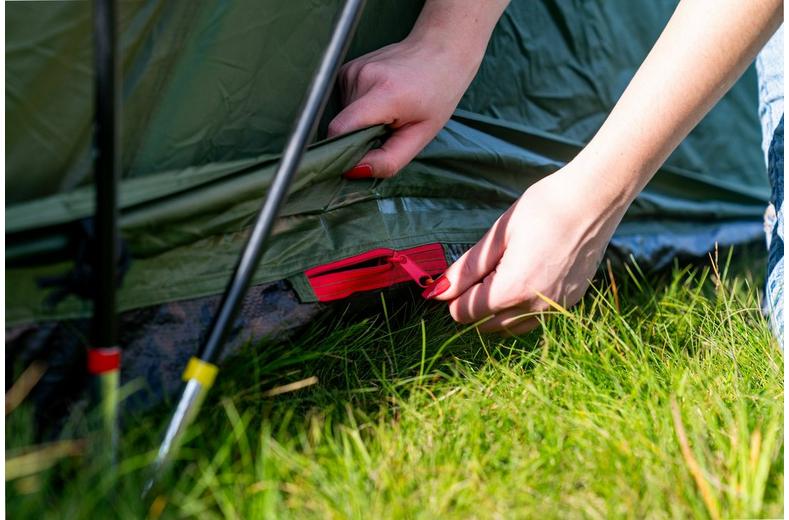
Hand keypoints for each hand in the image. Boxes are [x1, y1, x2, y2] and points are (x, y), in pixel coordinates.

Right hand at [327, 33, 486, 178]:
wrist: (442, 50)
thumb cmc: (437, 95)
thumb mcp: (422, 135)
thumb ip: (388, 160)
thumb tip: (353, 172)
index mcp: (384, 93)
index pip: (341, 129)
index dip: (343, 150)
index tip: (359, 159)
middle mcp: (362, 77)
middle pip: (342, 126)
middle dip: (360, 137)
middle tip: (388, 130)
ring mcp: (352, 70)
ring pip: (342, 115)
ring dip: (360, 123)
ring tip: (387, 112)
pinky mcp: (347, 68)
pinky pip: (344, 102)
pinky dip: (359, 109)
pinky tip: (380, 100)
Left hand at [426, 162, 630, 333]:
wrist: (595, 199)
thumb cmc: (544, 208)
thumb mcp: (498, 235)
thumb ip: (467, 268)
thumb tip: (439, 290)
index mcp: (512, 289)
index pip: (465, 313)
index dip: (454, 296)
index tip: (456, 277)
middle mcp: (535, 307)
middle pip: (486, 324)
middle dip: (473, 304)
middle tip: (478, 273)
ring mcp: (556, 308)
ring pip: (511, 326)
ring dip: (497, 310)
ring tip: (500, 275)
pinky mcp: (570, 301)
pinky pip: (535, 317)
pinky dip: (521, 307)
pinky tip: (525, 278)